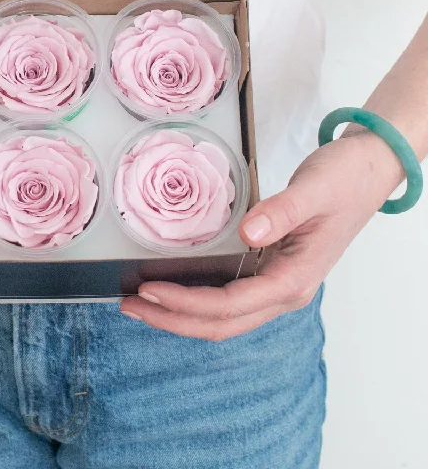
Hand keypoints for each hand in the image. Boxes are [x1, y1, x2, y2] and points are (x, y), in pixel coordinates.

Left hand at [121, 132, 403, 339]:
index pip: (230, 305)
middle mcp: (285, 291)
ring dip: (180, 315)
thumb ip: (281, 212)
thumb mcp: (314, 190)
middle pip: (221, 324)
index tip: (148, 291)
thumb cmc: (343, 181)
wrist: (367, 172)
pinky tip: (172, 290)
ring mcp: (278, 285)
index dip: (186, 302)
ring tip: (140, 303)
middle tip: (128, 306)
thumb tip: (249, 235)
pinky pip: (229, 301)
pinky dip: (196, 301)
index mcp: (294, 279)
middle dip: (172, 320)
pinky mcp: (270, 273)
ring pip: (224, 318)